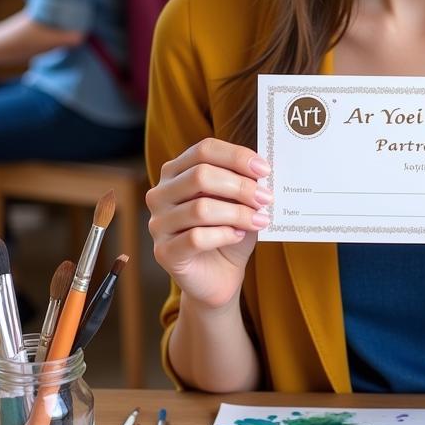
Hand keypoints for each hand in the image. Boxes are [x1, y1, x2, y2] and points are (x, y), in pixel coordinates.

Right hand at [147, 138, 271, 310]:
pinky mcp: (164, 252)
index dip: (236, 156)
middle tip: (266, 198)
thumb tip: (262, 169)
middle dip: (240, 186)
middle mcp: (160, 194)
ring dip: (238, 213)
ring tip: (259, 219)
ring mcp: (158, 224)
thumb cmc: (230, 231)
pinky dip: (225, 234)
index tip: (265, 170)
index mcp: (176, 172)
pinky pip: (197, 237)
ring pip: (201, 208)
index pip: (204, 150)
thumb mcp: (239, 201)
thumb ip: (244, 182)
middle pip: (200, 176)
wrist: (220, 275)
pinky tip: (239, 235)